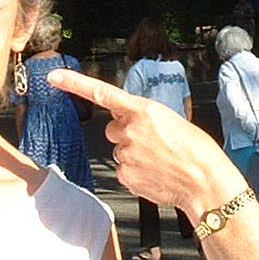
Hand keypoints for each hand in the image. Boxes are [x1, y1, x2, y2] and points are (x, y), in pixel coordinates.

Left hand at [47, 68, 244, 218]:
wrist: (204, 182)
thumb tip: (127, 126)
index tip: (53, 77)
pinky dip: (136, 172)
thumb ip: (144, 118)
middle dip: (127, 134)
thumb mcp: (172, 121)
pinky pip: (123, 170)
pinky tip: (155, 174)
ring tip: (160, 160)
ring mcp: (125, 154)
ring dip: (134, 154)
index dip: (74, 84)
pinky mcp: (125, 175)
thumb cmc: (196, 150)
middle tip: (154, 144)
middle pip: (113, 128)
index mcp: (144, 110)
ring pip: (119, 150)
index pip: (102, 92)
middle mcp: (130, 130)